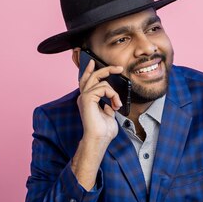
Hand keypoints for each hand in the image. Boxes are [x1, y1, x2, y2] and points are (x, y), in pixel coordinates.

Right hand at [72, 59, 123, 189]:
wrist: (99, 139)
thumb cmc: (103, 131)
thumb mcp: (108, 114)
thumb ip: (108, 104)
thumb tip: (112, 100)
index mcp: (87, 100)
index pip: (86, 80)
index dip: (88, 70)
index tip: (92, 62)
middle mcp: (83, 96)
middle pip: (92, 76)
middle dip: (106, 69)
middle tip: (119, 68)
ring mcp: (84, 96)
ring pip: (100, 81)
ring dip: (114, 92)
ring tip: (117, 104)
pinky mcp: (87, 98)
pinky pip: (103, 88)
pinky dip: (112, 95)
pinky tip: (115, 105)